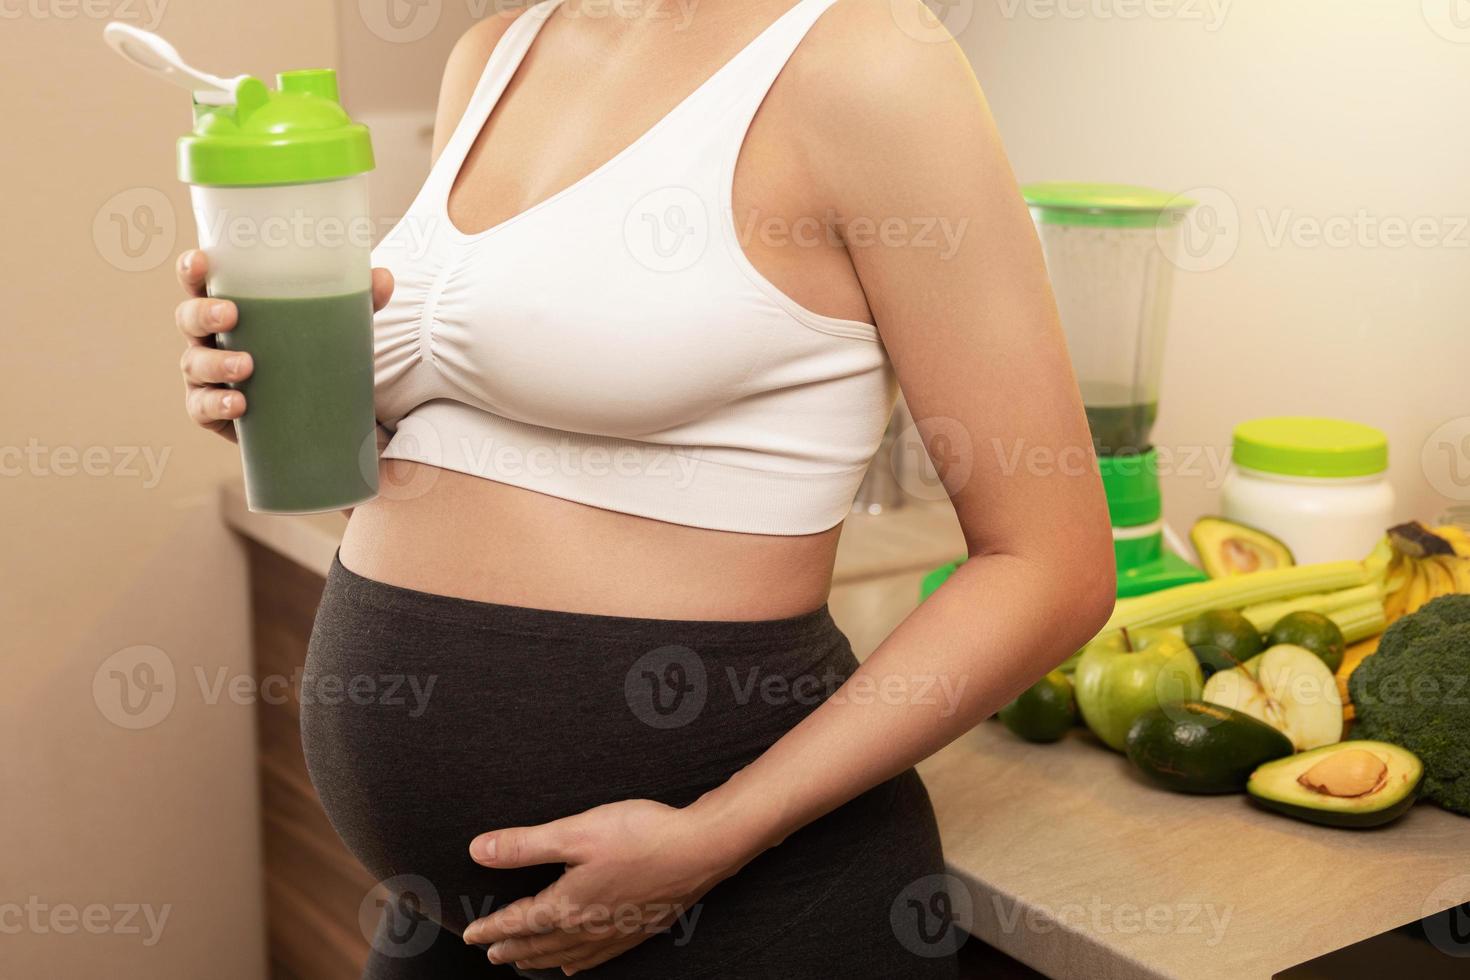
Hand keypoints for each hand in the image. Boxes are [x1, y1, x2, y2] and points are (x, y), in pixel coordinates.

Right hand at [174, 250, 393, 440]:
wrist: (319, 422)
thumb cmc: (313, 359)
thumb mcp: (337, 330)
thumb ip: (358, 303)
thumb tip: (383, 277)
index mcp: (232, 309)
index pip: (202, 283)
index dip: (193, 269)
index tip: (202, 260)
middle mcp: (211, 339)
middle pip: (188, 319)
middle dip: (204, 314)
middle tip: (231, 315)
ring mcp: (208, 377)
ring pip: (194, 364)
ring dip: (216, 363)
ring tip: (247, 365)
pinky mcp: (215, 413)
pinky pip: (203, 408)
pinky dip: (217, 404)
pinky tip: (238, 404)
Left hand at [463, 798, 756, 974]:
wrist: (699, 849)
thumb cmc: (639, 835)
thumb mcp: (575, 832)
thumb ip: (525, 845)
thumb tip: (477, 850)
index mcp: (568, 904)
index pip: (519, 921)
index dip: (492, 928)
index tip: (471, 935)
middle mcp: (588, 927)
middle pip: (540, 944)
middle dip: (511, 948)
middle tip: (490, 953)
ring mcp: (615, 932)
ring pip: (567, 955)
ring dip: (540, 959)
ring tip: (523, 962)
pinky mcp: (638, 929)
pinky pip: (597, 958)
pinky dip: (578, 964)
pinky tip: (576, 966)